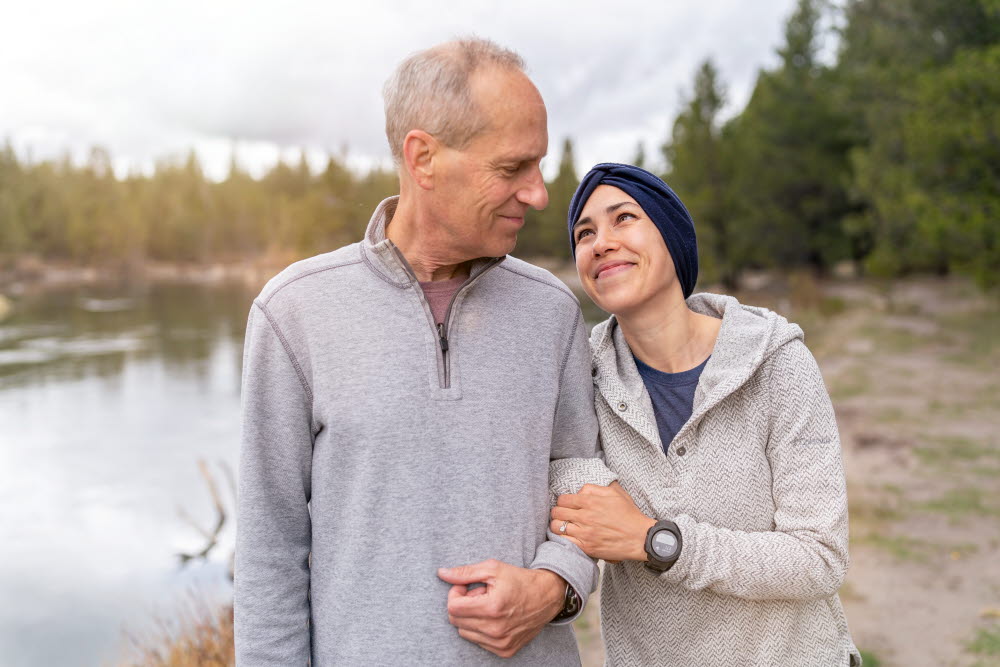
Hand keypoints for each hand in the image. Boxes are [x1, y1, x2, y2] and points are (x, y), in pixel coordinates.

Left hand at [437, 559, 564, 657]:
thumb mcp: (493, 569)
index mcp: (491, 607)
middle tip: (479, 595)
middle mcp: (495, 629)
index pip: (453, 608)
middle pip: (456, 621)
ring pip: (464, 633)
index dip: (455, 594)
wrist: (547, 596)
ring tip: (487, 606)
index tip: (466, 587)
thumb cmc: (519, 580)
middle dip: (463, 605)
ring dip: (471, 618)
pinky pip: (478, 642)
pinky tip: (494, 617)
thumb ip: (465, 572)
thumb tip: (442, 573)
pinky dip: (481, 629)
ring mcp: (500, 642)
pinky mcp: (505, 650)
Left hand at [550, 482, 655, 562]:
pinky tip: (567, 537)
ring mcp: (585, 532)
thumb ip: (594, 488)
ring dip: (557, 525)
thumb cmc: (628, 514)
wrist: (639, 537)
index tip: (566, 505)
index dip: (562, 501)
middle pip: (557, 512)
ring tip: (563, 526)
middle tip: (562, 515)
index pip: (562, 499)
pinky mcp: (586, 547)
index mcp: (590, 501)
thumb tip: (579, 491)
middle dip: (557, 512)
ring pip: (556, 527)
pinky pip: (564, 541)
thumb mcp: (614, 492)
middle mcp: (585, 516)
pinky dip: (561, 538)